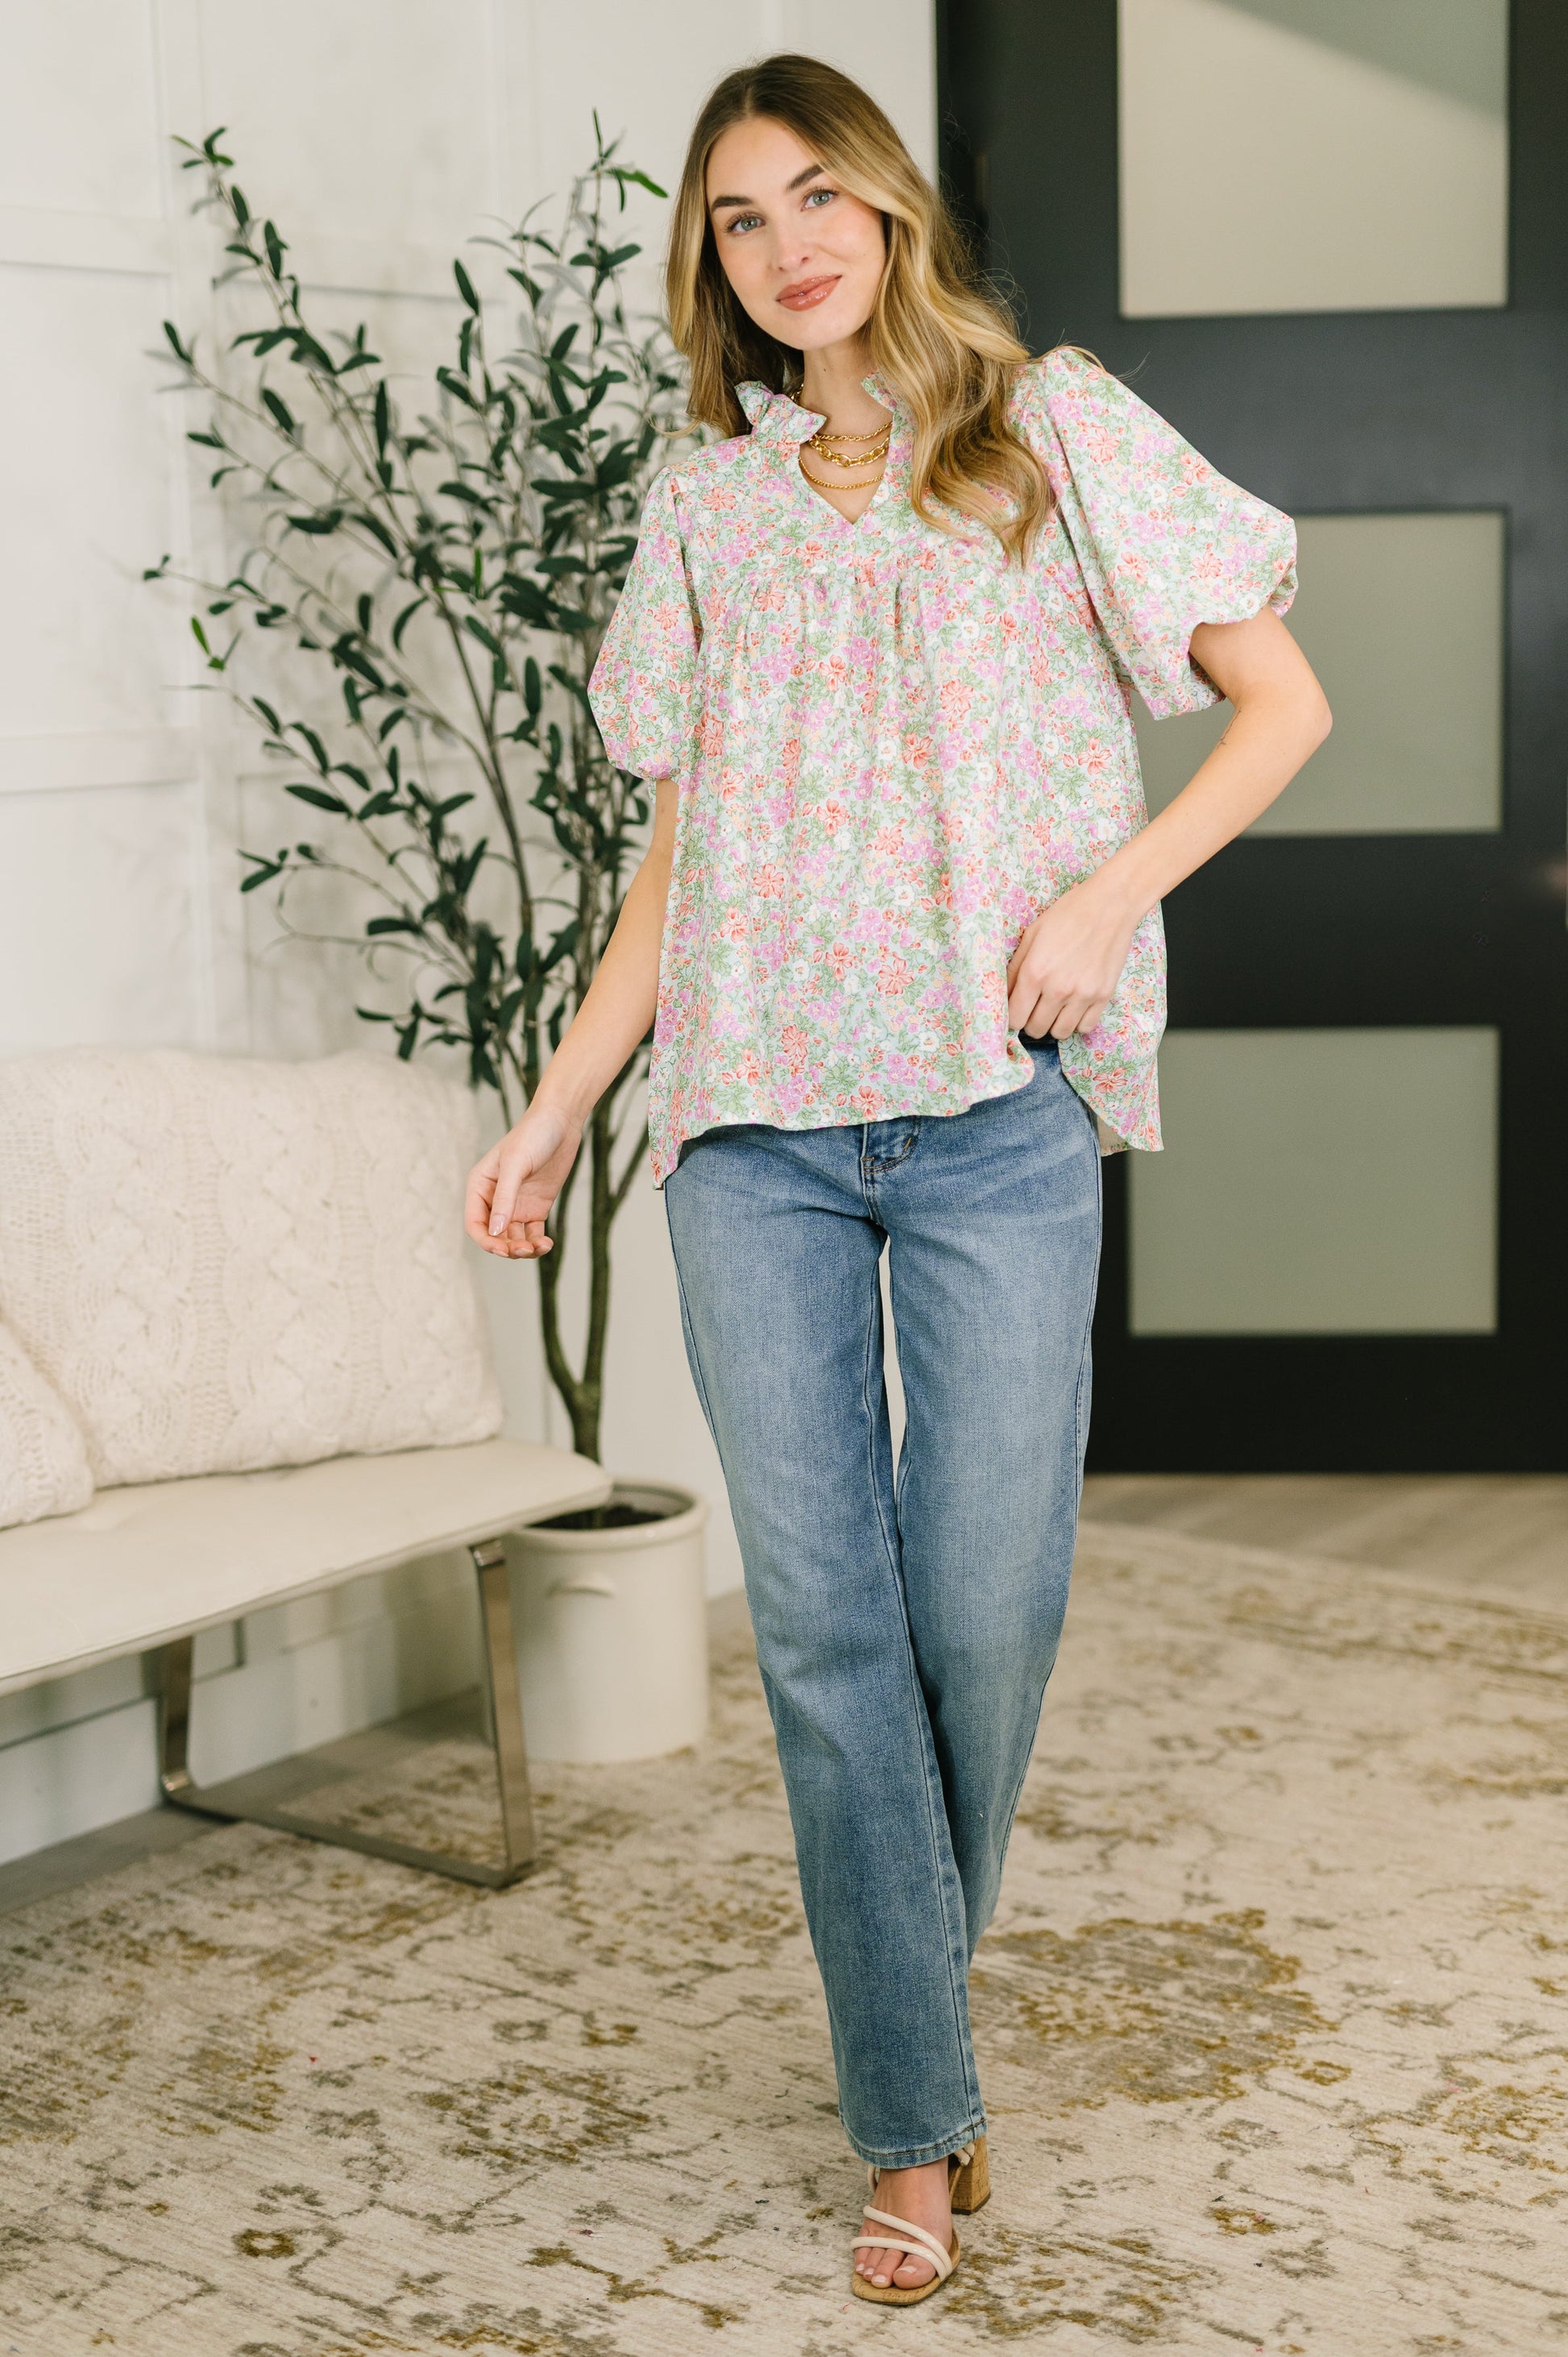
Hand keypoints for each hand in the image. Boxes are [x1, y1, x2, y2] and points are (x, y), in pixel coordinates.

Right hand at [465, 1100, 581, 1259]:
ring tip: (539, 1247)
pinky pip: (532, 1233)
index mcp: (480, 1186)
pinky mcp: (536, 1207)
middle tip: (525, 1249)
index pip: (475, 1224)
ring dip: (523, 1249)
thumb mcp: (516, 1165)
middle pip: (494, 1235)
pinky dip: (538, 1243)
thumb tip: (494, 1231)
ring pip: (513, 1238)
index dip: (486, 1241)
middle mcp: (495, 1199)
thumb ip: (505, 1198)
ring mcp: (516, 1204)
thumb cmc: (533, 1135)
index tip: (502, 1249)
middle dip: (507, 1247)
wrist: (561, 1122)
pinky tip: (547, 1243)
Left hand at [1006, 873, 1139, 1040]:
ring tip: (1055, 1008)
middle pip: (1036, 1029)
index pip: (1015, 1018)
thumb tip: (1005, 995)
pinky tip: (1074, 1007)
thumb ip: (1016, 968)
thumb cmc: (1069, 914)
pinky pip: (1085, 1027)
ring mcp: (1083, 995)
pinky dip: (1077, 1022)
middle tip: (1035, 1008)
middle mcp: (1058, 989)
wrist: (1110, 904)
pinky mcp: (1103, 996)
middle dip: (1031, 1021)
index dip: (1012, 1017)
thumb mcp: (1032, 935)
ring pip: (1060, 1033)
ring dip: (1053, 1024)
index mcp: (1035, 972)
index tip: (1017, 1011)